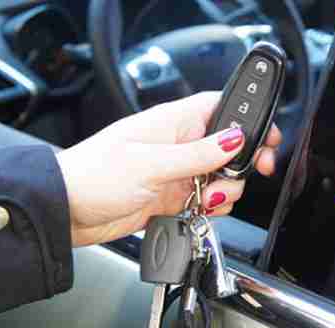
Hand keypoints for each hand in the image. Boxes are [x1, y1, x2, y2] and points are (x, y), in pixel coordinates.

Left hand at [56, 92, 281, 246]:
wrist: (68, 211)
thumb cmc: (94, 174)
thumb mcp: (151, 163)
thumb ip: (197, 154)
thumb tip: (235, 140)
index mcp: (173, 122)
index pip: (221, 108)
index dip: (248, 120)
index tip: (266, 139)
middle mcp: (179, 144)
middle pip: (230, 146)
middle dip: (243, 163)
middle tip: (245, 174)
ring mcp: (178, 171)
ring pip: (222, 177)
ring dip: (226, 190)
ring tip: (207, 198)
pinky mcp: (174, 195)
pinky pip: (207, 199)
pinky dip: (211, 207)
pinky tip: (199, 209)